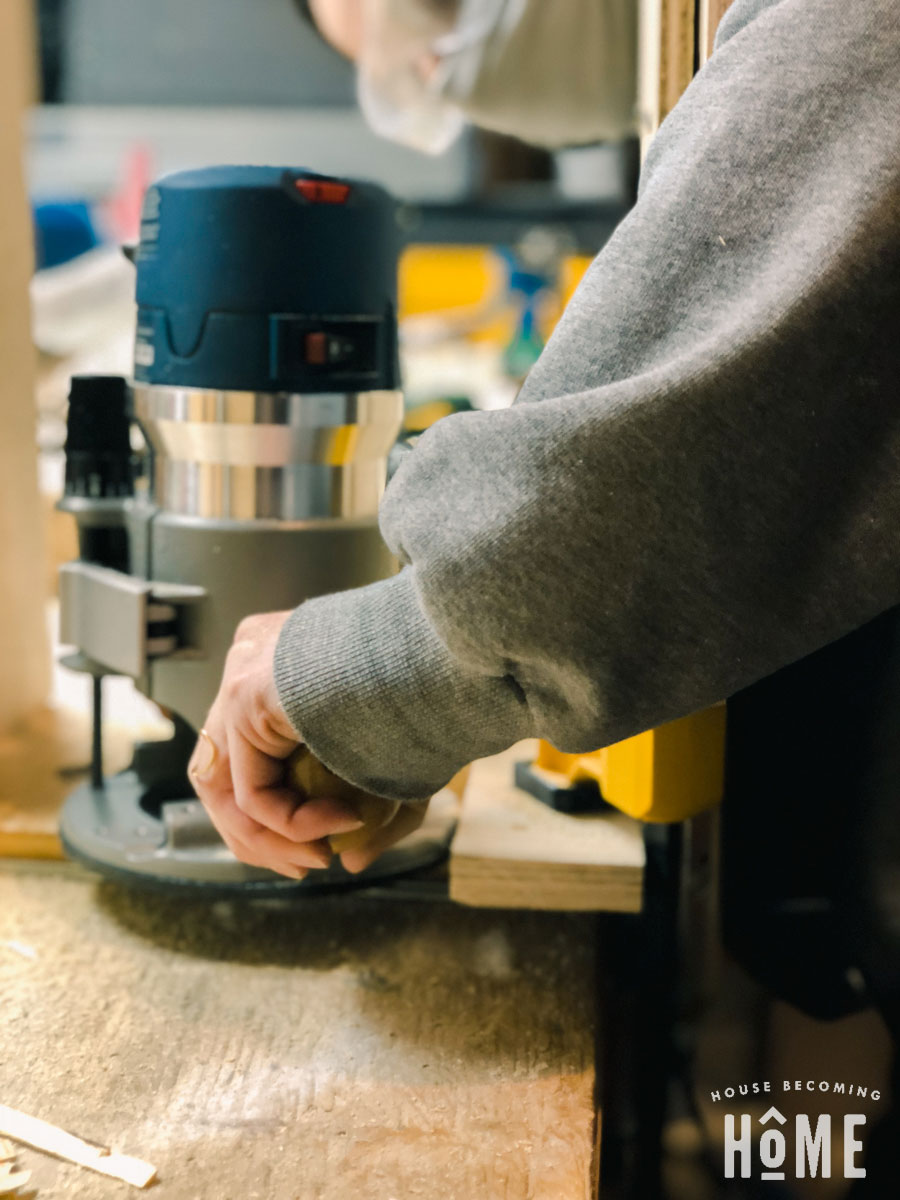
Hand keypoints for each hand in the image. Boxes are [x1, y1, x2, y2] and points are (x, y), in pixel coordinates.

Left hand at [188, 611, 425, 877]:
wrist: (444, 649)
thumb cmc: (433, 692)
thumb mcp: (400, 763)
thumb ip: (376, 813)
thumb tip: (351, 862)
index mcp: (279, 657)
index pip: (245, 748)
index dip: (273, 811)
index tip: (320, 847)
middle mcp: (251, 659)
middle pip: (223, 770)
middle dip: (261, 835)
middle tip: (312, 864)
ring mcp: (242, 673)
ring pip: (225, 788)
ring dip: (271, 841)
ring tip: (324, 857)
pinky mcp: (246, 694)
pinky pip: (251, 790)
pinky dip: (292, 824)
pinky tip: (346, 822)